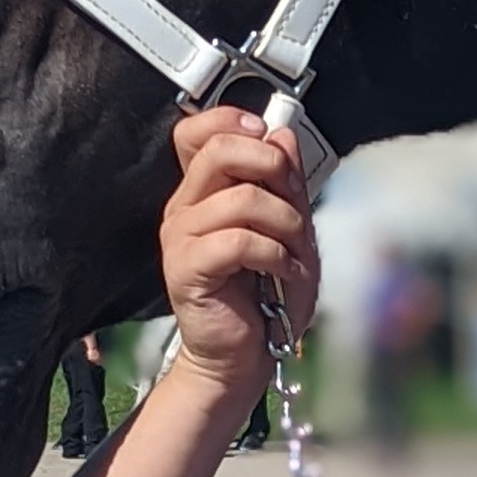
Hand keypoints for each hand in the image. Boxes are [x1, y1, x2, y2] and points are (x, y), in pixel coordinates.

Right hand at [160, 107, 319, 400]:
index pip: (196, 132)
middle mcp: (186, 207)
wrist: (244, 355)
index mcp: (204, 192)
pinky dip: (275, 254)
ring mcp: (181, 237)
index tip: (267, 138)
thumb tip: (281, 135)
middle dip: (272, 168)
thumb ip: (284, 183)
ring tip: (294, 253)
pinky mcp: (186, 269)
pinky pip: (238, 240)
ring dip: (286, 223)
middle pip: (219, 150)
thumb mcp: (290, 230)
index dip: (232, 122)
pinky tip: (283, 273)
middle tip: (292, 200)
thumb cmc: (265, 297)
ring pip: (242, 198)